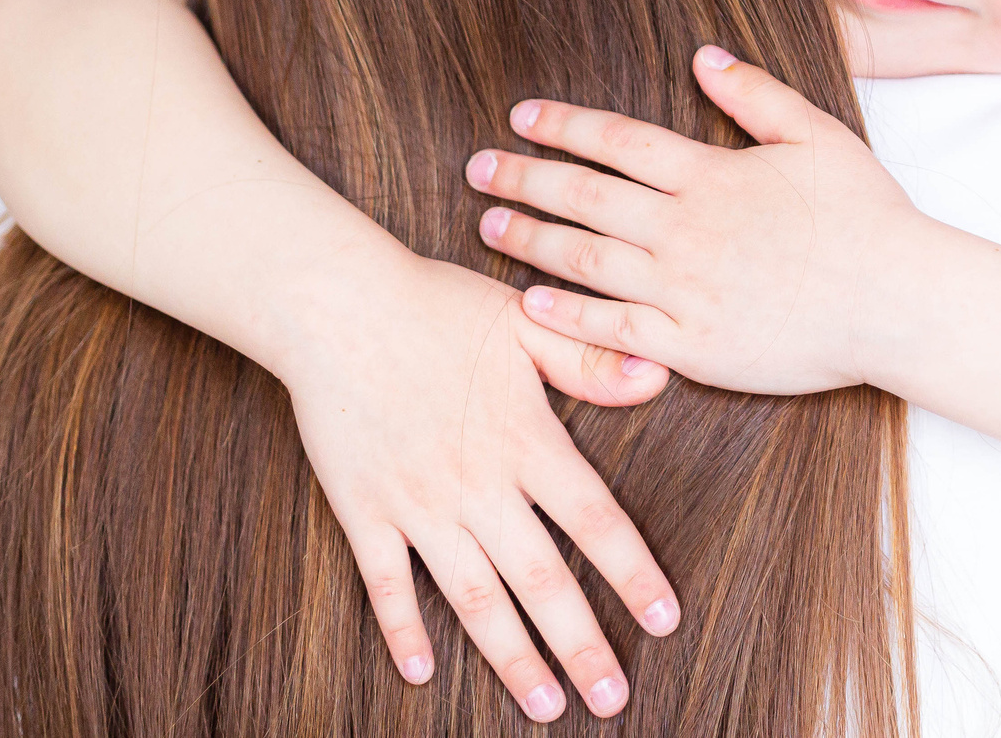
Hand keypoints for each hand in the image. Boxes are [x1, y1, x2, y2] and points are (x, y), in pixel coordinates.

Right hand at [282, 249, 679, 723]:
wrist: (335, 303)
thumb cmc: (437, 304)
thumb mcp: (526, 323)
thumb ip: (590, 361)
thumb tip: (658, 378)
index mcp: (526, 441)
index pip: (595, 521)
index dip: (632, 574)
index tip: (665, 621)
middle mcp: (478, 485)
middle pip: (542, 580)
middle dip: (581, 645)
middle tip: (613, 701)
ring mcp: (418, 504)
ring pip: (474, 598)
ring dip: (513, 658)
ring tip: (546, 706)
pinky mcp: (363, 510)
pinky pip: (385, 584)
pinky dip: (402, 630)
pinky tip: (421, 674)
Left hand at [471, 46, 932, 395]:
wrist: (898, 301)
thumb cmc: (867, 217)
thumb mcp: (819, 135)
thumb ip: (756, 95)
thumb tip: (702, 56)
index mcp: (713, 176)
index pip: (619, 142)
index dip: (565, 126)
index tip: (522, 116)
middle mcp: (686, 230)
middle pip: (585, 198)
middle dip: (525, 178)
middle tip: (478, 168)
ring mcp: (684, 291)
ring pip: (585, 261)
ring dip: (531, 239)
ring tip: (490, 224)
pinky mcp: (692, 347)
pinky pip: (611, 330)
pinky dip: (565, 315)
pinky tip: (529, 301)